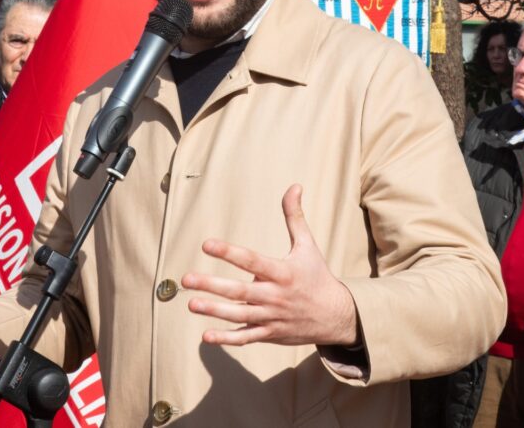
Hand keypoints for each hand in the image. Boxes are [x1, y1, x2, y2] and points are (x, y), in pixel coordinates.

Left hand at [180, 184, 357, 346]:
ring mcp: (271, 317)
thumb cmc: (317, 276)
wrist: (337, 316)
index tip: (206, 244)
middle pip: (239, 291)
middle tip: (186, 279)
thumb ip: (295, 217)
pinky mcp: (270, 333)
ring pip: (239, 315)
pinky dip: (227, 339)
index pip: (252, 261)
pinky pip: (246, 337)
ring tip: (191, 304)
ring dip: (214, 311)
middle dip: (212, 285)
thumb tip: (294, 186)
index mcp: (282, 272)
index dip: (229, 252)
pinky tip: (206, 336)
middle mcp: (275, 295)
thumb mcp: (308, 245)